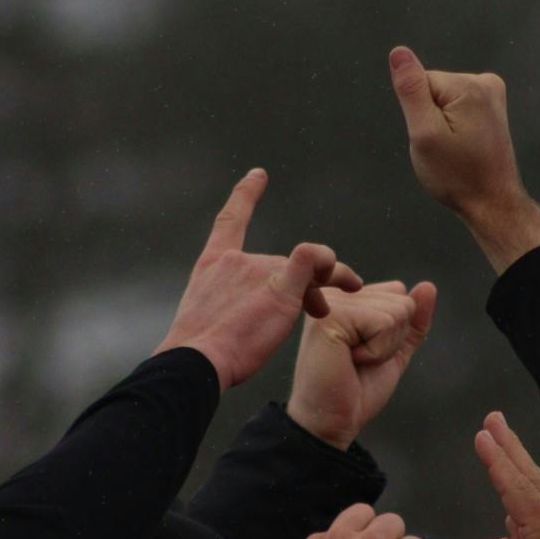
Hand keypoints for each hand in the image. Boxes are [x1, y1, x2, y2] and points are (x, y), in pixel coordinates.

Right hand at [155, 169, 362, 390]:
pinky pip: (313, 261)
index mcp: (212, 265)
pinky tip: (342, 274)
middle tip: (318, 310)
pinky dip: (329, 263)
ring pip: (303, 270)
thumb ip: (231, 306)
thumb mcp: (208, 320)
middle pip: (281, 262)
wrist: (197, 363)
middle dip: (302, 284)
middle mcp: (236, 260)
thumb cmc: (201, 354)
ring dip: (321, 285)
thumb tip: (254, 314)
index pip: (229, 222)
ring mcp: (260, 269)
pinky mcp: (282, 285)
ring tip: (327, 311)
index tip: (258, 175)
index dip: (244, 196)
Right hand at [284, 280, 437, 448]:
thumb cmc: (357, 389)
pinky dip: (377, 351)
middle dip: (392, 339)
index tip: (364, 351)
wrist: (332, 421)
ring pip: (398, 311)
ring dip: (384, 347)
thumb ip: (412, 321)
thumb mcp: (394, 351)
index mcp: (348, 298)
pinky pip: (385, 323)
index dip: (395, 331)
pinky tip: (349, 360)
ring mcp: (332, 302)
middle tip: (358, 359)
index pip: (399, 292)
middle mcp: (337, 294)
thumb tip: (428, 286)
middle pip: (402, 300)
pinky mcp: (332, 316)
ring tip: (353, 360)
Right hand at [389, 46, 539, 272]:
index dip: (419, 114)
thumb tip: (398, 53)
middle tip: (445, 147)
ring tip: (456, 149)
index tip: (435, 138)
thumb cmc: (456, 175)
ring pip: (443, 99)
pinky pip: (457, 107)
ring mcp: (492, 94)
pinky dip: (454, 126)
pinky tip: (465, 145)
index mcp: (469, 86)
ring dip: (442, 124)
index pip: (419, 84)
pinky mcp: (492, 106)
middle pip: (433, 89)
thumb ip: (411, 90)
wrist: (491, 202)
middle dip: (431, 118)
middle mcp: (486, 82)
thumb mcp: (424, 134)